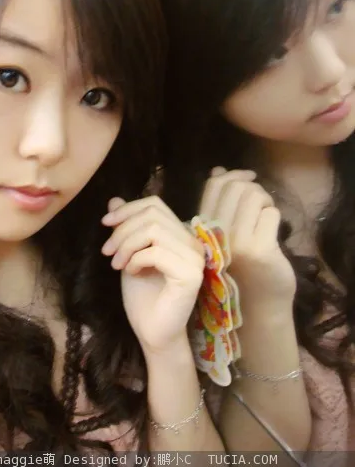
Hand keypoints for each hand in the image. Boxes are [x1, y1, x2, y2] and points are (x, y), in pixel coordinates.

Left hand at [101, 196, 203, 355]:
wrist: (152, 332)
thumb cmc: (142, 296)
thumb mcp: (128, 254)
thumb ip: (126, 228)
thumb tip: (114, 200)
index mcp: (180, 235)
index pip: (155, 204)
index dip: (128, 209)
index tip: (105, 223)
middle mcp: (192, 243)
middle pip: (152, 214)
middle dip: (123, 229)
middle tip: (107, 252)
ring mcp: (195, 259)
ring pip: (154, 230)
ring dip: (127, 245)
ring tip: (117, 264)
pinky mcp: (191, 275)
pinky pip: (157, 252)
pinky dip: (136, 259)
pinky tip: (131, 272)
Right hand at [199, 167, 295, 310]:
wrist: (256, 306)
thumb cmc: (239, 268)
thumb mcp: (221, 234)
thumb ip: (217, 204)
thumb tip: (218, 170)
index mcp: (202, 228)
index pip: (214, 185)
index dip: (232, 174)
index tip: (248, 178)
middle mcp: (215, 234)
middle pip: (236, 187)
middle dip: (254, 187)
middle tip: (261, 201)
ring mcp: (236, 242)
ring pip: (254, 196)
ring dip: (266, 200)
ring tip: (266, 215)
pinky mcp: (259, 249)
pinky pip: (271, 214)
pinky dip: (275, 218)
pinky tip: (273, 233)